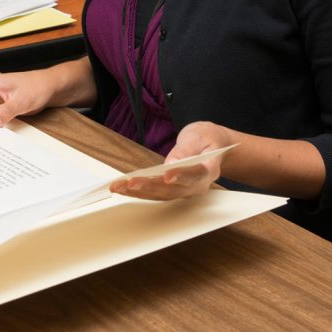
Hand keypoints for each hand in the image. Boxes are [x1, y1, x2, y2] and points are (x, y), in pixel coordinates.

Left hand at [109, 121, 232, 200]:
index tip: (167, 176)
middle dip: (150, 186)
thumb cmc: (206, 139)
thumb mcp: (199, 136)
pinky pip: (156, 193)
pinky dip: (138, 191)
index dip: (181, 176)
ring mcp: (185, 190)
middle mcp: (197, 185)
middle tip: (130, 183)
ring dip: (138, 192)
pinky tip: (122, 187)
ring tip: (118, 186)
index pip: (195, 175)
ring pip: (161, 194)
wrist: (212, 146)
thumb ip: (186, 150)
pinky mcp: (173, 190)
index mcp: (209, 169)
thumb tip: (171, 164)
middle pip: (173, 189)